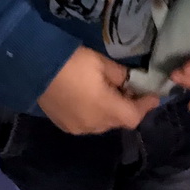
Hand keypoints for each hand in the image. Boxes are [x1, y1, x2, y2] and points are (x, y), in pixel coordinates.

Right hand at [38, 46, 159, 134]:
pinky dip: (95, 114)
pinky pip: (88, 124)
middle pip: (119, 121)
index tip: (153, 95)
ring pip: (103, 124)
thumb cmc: (73, 61)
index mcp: (105, 109)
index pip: (134, 116)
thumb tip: (129, 81)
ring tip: (111, 93)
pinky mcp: (64, 125)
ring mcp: (77, 128)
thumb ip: (121, 75)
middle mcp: (93, 125)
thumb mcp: (102, 62)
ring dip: (111, 111)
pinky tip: (91, 99)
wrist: (35, 67)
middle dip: (128, 107)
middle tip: (132, 89)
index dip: (145, 106)